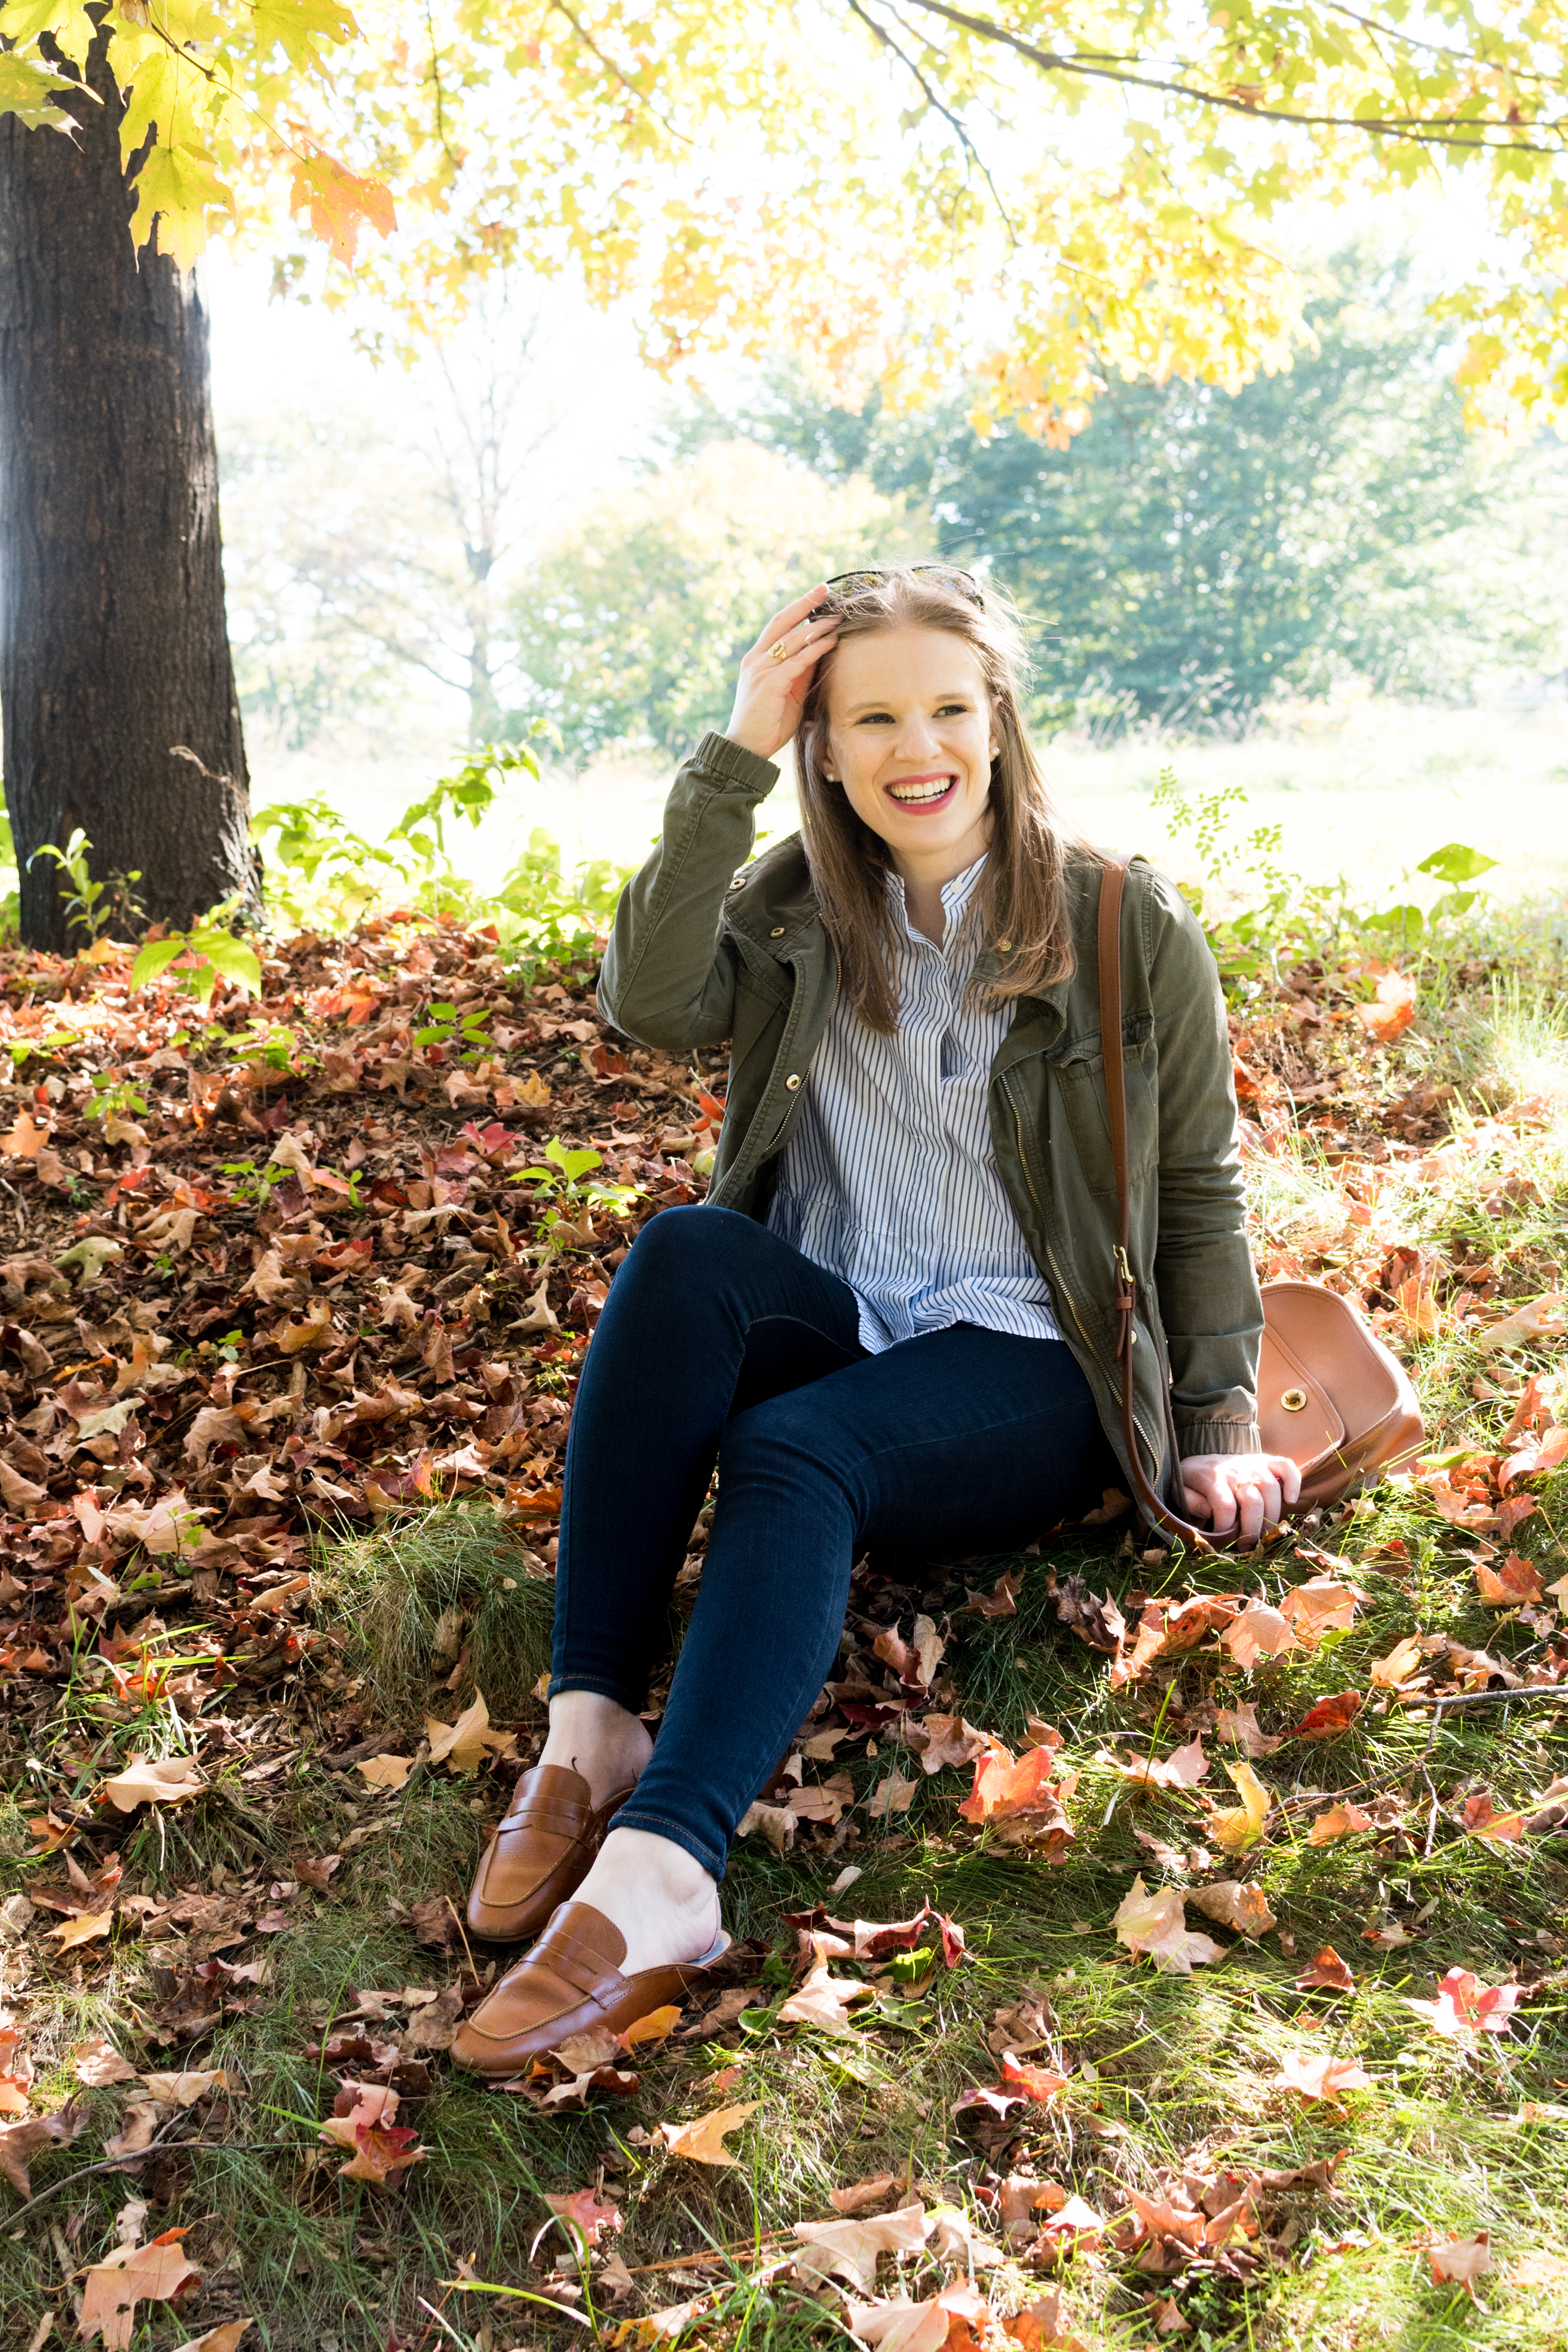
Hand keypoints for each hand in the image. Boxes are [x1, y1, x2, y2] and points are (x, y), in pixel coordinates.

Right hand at [725, 585, 839, 760]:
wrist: (746, 748)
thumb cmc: (768, 724)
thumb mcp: (788, 693)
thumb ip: (800, 672)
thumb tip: (821, 652)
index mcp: (757, 658)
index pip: (778, 625)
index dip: (797, 607)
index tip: (817, 595)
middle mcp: (756, 659)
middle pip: (782, 621)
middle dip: (805, 603)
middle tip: (825, 588)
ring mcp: (760, 670)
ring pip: (793, 639)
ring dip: (817, 627)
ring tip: (837, 618)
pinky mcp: (769, 684)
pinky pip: (796, 662)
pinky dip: (815, 650)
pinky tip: (831, 642)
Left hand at [1179, 1452, 1301, 1545]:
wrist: (1201, 1461)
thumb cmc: (1192, 1482)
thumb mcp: (1180, 1491)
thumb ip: (1191, 1502)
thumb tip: (1210, 1512)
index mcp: (1211, 1478)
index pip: (1225, 1506)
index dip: (1226, 1528)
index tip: (1223, 1539)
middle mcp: (1235, 1469)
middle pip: (1252, 1501)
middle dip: (1253, 1529)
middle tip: (1249, 1544)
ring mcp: (1253, 1463)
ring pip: (1271, 1489)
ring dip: (1272, 1516)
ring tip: (1265, 1534)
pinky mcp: (1266, 1461)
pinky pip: (1286, 1466)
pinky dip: (1293, 1482)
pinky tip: (1291, 1500)